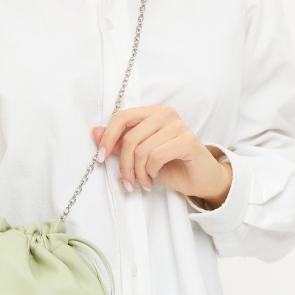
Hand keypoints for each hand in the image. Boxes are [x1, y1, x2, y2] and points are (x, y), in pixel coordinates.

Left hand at [91, 105, 232, 207]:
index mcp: (151, 113)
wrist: (200, 180)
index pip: (121, 118)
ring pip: (142, 149)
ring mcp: (178, 125)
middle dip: (125, 165)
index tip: (101, 158)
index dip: (107, 138)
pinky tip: (156, 176)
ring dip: (139, 172)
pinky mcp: (187, 140)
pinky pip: (157, 155)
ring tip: (145, 181)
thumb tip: (94, 131)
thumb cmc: (170, 166)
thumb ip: (120, 143)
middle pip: (130, 138)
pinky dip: (152, 171)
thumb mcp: (139, 156)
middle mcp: (165, 114)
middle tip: (129, 181)